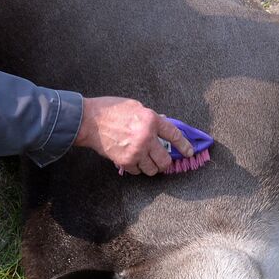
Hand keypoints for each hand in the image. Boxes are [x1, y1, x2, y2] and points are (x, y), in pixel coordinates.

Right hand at [74, 97, 194, 175]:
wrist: (89, 121)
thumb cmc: (110, 110)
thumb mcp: (135, 106)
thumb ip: (150, 117)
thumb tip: (162, 124)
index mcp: (151, 120)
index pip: (174, 135)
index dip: (184, 145)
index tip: (189, 152)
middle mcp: (146, 137)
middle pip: (165, 160)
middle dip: (165, 162)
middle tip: (161, 160)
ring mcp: (136, 151)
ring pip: (153, 169)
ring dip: (150, 166)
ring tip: (144, 160)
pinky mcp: (125, 161)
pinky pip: (137, 171)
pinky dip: (136, 168)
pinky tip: (131, 160)